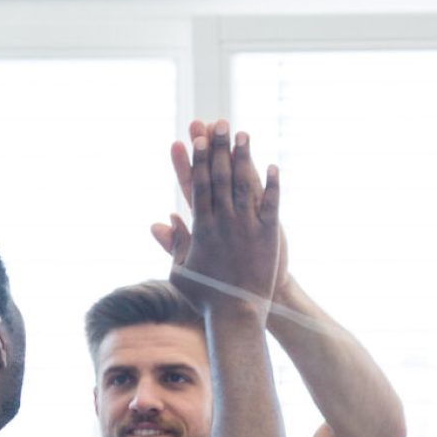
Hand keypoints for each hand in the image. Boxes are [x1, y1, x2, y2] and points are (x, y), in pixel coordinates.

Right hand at [167, 121, 281, 316]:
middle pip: (221, 177)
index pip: (200, 184)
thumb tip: (162, 221)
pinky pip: (271, 204)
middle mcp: (223, 221)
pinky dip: (272, 185)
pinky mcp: (268, 235)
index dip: (199, 158)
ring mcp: (247, 226)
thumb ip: (173, 244)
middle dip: (219, 147)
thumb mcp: (180, 272)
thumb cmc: (206, 297)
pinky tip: (273, 165)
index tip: (198, 137)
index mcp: (201, 227)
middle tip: (219, 122)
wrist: (236, 314)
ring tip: (243, 134)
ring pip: (245, 185)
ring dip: (244, 158)